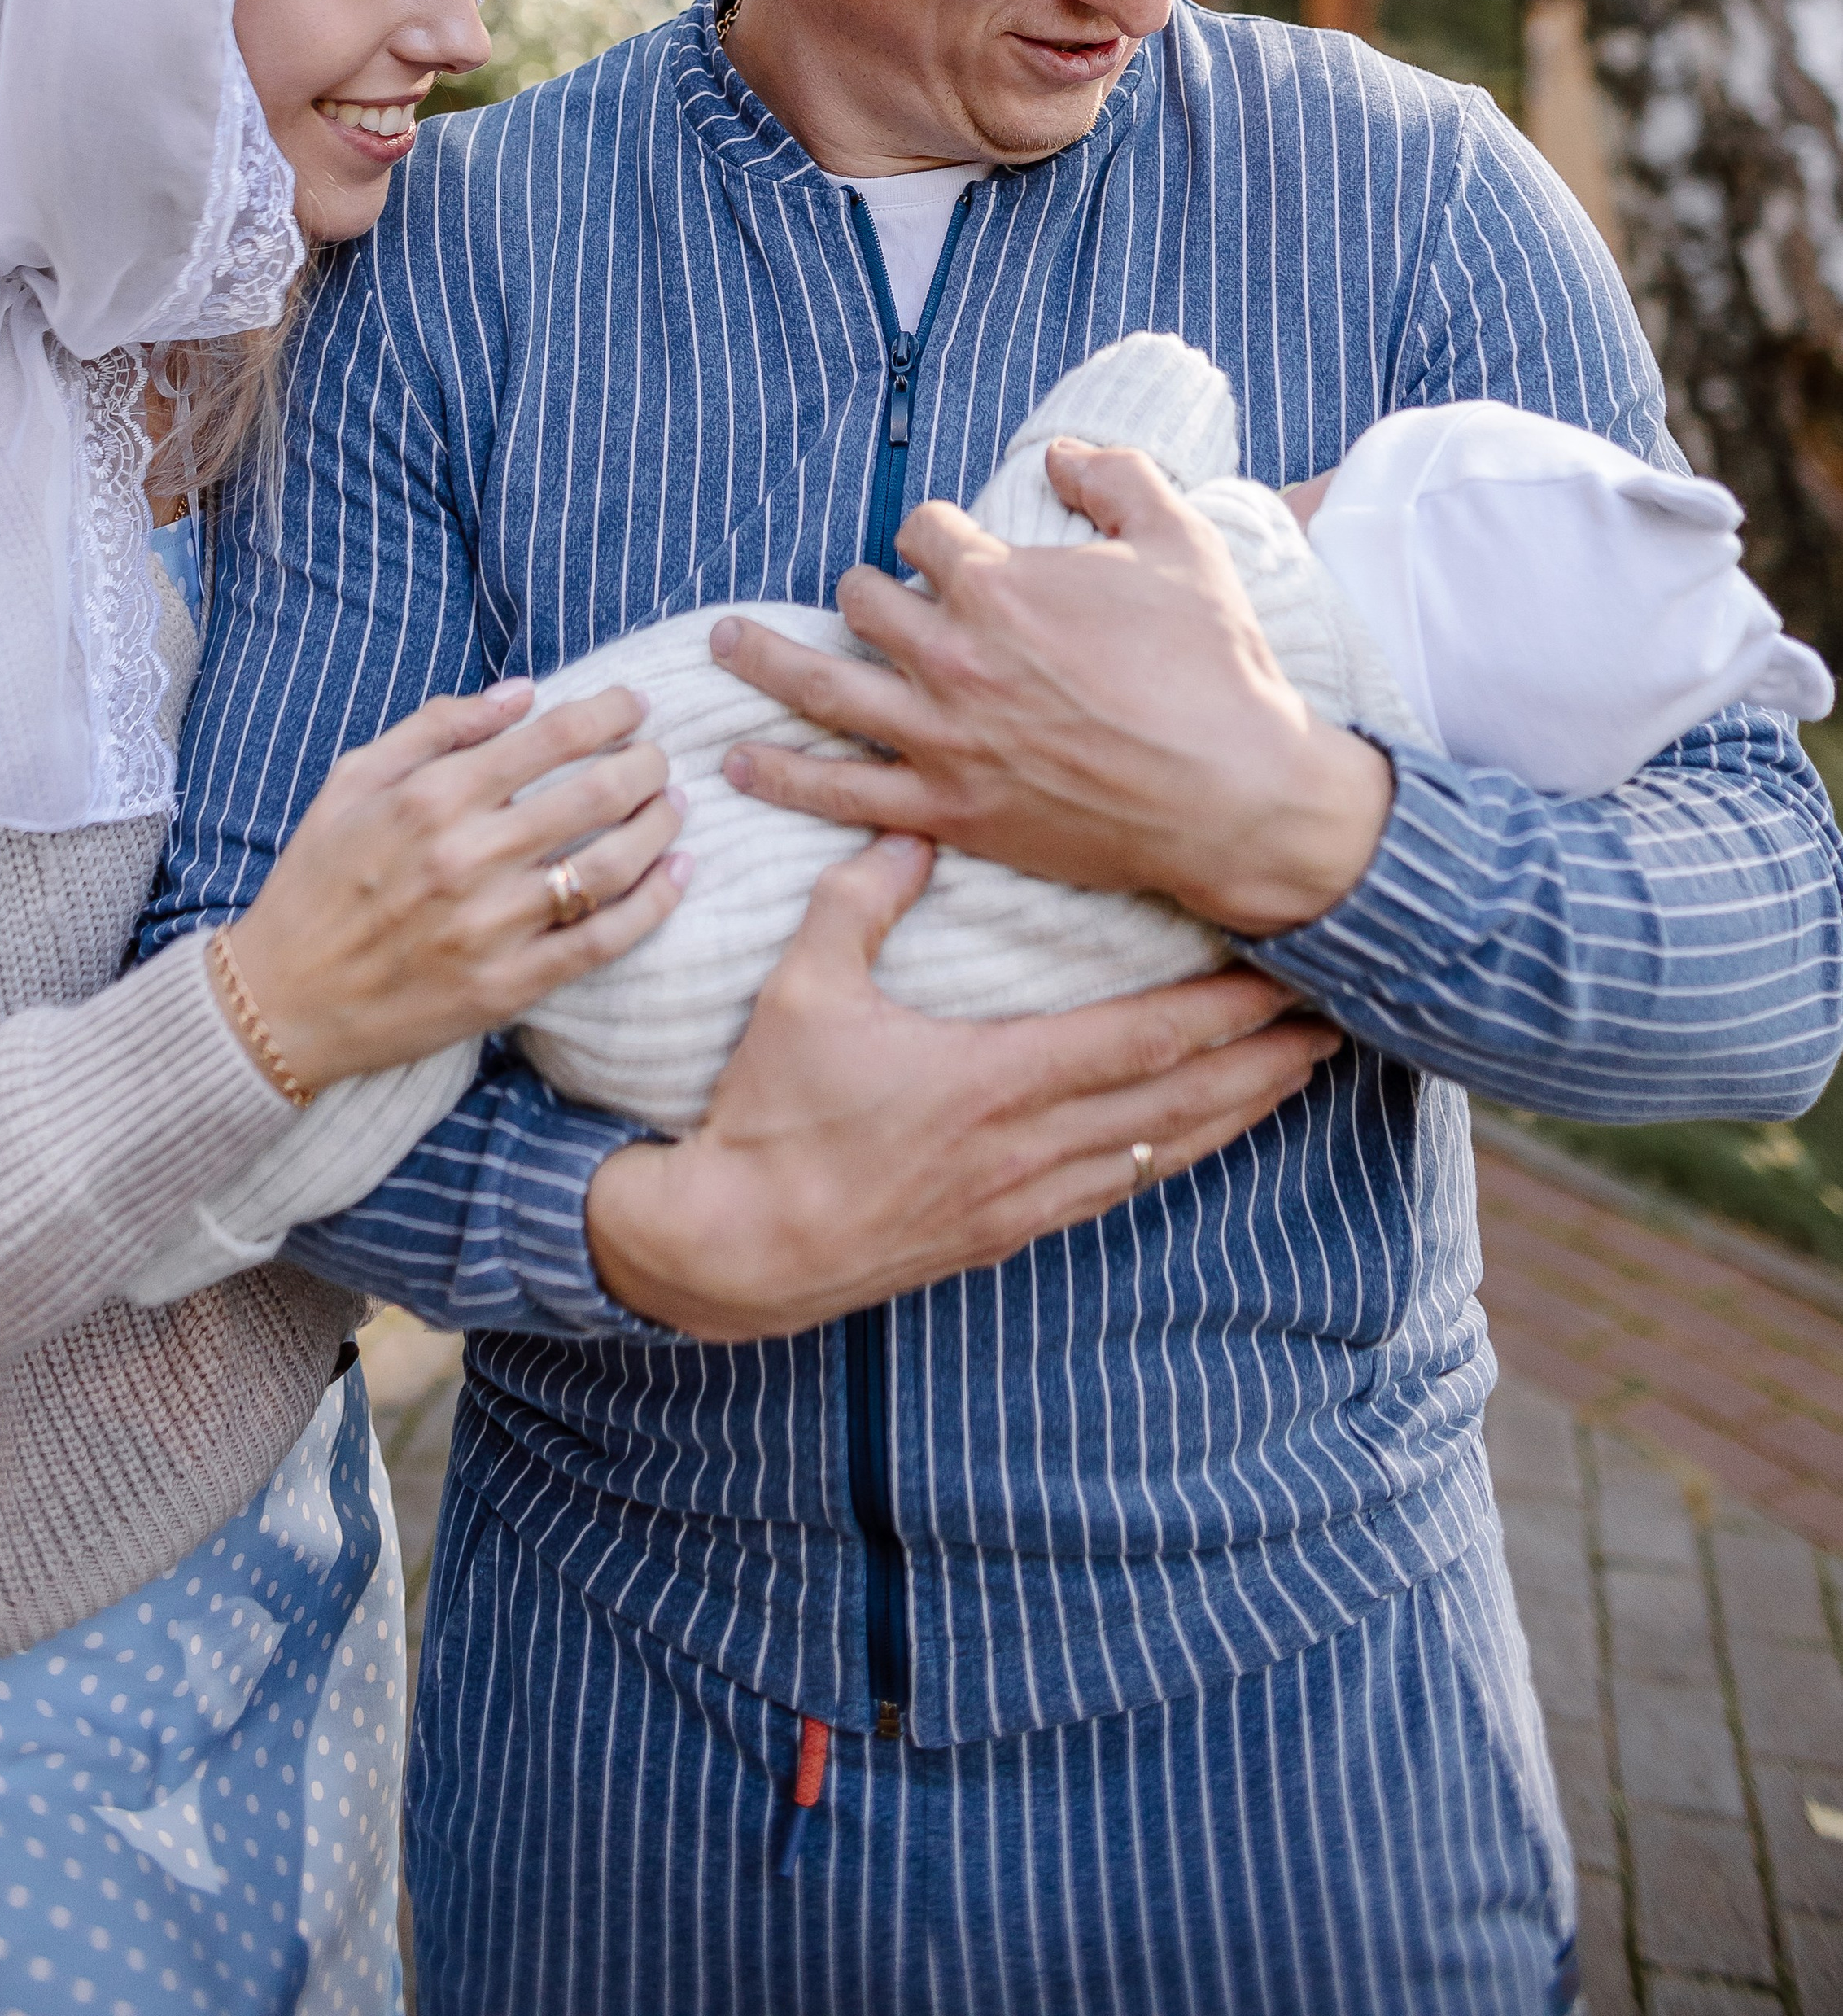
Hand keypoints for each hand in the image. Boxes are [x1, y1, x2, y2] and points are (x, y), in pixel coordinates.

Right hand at [225, 683, 687, 1094]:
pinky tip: (680, 873)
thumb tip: (523, 692)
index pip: (549, 736)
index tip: (635, 706)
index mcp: (430, 798)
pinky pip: (604, 941)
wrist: (281, 1001)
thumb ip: (436, 728)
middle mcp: (467, 857)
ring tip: (673, 805)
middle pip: (595, 793)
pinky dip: (655, 903)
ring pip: (612, 864)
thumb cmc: (315, 881)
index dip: (609, 713)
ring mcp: (492, 926)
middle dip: (645, 764)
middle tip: (658, 757)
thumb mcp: (352, 781)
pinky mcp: (508, 986)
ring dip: (660, 825)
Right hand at [586, 834, 1343, 1338]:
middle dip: (1263, 1061)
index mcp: (993, 1080)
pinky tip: (1197, 1140)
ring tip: (1295, 1077)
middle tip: (1337, 1027)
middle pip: (1177, 1100)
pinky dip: (1173, 1156)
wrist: (736, 1246)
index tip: (1287, 983)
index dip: (1224, 1013)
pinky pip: (1114, 1190)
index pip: (1139, 1041)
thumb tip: (907, 828)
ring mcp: (1020, 1198)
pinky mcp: (1002, 1233)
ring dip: (1236, 1112)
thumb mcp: (802, 991)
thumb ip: (858, 901)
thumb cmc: (769, 1114)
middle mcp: (1026, 1146)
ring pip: (1159, 1151)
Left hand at [709, 441, 1391, 937]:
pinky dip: (782, 774)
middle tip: (871, 601)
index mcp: (1000, 584)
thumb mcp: (1181, 542)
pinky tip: (739, 760)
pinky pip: (839, 791)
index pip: (923, 533)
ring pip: (820, 687)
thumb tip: (1063, 451)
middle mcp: (954, 655)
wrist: (1236, 794)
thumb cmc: (1216, 668)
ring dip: (763, 658)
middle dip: (866, 591)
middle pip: (864, 601)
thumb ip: (1118, 476)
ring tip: (721, 645)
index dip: (934, 535)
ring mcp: (941, 737)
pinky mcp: (946, 809)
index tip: (946, 550)